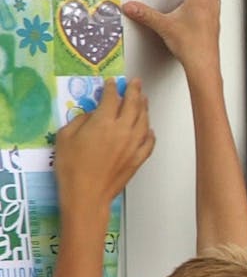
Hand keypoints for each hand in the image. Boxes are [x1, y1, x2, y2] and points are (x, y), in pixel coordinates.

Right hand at [53, 78, 154, 217]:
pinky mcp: (138, 159)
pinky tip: (149, 129)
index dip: (112, 88)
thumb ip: (81, 120)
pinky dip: (150, 132)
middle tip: (136, 82)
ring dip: (144, 108)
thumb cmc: (71, 166)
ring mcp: (134, 145)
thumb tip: (93, 115)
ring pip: (144, 121)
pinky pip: (149, 142)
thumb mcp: (66, 136)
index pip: (111, 98)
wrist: (87, 194)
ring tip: (144, 100)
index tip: (112, 82)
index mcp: (104, 122)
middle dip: (135, 91)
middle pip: (133, 105)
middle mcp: (123, 130)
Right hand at [123, 0, 221, 70]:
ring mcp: (214, 16)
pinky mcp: (214, 26)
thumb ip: (145, 14)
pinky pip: (211, 8)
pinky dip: (201, 5)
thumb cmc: (192, 47)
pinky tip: (188, 15)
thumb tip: (132, 7)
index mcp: (200, 0)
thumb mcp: (163, 26)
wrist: (203, 65)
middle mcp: (210, 6)